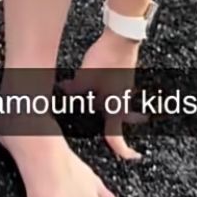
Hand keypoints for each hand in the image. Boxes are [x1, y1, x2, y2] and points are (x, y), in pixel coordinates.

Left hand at [61, 28, 147, 161]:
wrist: (120, 38)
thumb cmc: (106, 61)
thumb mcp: (83, 80)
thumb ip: (74, 91)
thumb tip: (65, 92)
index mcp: (115, 108)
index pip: (117, 136)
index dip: (123, 150)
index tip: (131, 158)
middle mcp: (122, 100)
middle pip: (117, 119)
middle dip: (112, 124)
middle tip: (109, 124)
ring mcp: (124, 87)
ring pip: (114, 103)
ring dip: (104, 105)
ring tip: (92, 99)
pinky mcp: (121, 75)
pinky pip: (111, 90)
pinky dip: (102, 91)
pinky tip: (92, 83)